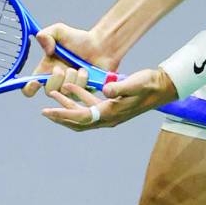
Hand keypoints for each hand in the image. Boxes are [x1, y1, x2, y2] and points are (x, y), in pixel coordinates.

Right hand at [21, 23, 116, 97]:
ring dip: (71, 76)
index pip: (30, 88)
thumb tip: (46, 50)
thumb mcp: (59, 31)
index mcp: (45, 71)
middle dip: (55, 78)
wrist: (100, 45)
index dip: (29, 88)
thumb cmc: (79, 39)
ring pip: (65, 92)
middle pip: (48, 91)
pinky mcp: (82, 94)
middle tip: (61, 67)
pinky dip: (82, 79)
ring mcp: (69, 90)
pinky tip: (86, 71)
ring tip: (78, 66)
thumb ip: (46, 34)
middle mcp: (56, 83)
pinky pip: (78, 92)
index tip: (35, 82)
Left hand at [40, 67, 178, 130]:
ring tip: (52, 95)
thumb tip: (105, 90)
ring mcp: (109, 113)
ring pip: (82, 113)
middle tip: (43, 111)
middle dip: (60, 116)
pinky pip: (90, 105)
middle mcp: (108, 117)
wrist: (162, 87)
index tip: (47, 111)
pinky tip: (71, 87)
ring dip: (67, 105)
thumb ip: (119, 87)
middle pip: (78, 121)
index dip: (63, 114)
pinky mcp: (111, 106)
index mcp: (111, 113)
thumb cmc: (149, 84)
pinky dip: (78, 98)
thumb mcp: (135, 83)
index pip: (82, 117)